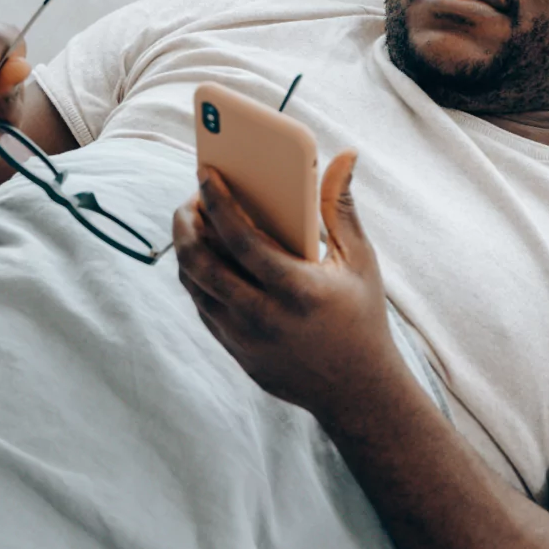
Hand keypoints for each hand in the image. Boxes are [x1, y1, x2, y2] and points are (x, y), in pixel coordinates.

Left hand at [172, 151, 407, 419]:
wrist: (358, 392)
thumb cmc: (362, 316)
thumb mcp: (359, 260)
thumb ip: (341, 206)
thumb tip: (345, 155)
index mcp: (296, 288)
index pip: (240, 238)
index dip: (217, 202)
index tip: (205, 174)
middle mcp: (263, 316)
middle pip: (202, 263)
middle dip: (186, 224)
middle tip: (189, 200)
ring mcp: (245, 339)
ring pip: (195, 286)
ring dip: (186, 251)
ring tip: (192, 224)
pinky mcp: (236, 354)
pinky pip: (203, 308)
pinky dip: (197, 278)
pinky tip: (203, 258)